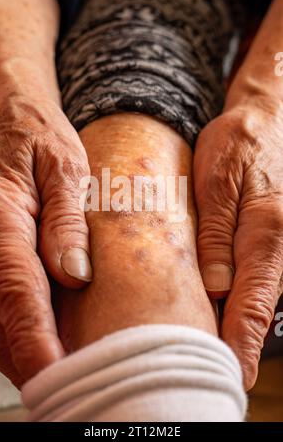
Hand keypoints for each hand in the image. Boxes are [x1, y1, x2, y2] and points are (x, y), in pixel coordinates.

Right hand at [0, 92, 90, 386]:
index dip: (36, 340)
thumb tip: (74, 277)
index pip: (20, 292)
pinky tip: (44, 336)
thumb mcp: (64, 166)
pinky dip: (20, 326)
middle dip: (33, 356)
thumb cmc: (37, 136)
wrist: (5, 115)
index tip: (55, 375)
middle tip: (73, 383)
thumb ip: (66, 221)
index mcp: (0, 217)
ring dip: (27, 346)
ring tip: (67, 367)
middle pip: (3, 317)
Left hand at [194, 97, 282, 389]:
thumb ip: (217, 233)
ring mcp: (282, 243)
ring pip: (263, 294)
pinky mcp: (276, 239)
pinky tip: (227, 309)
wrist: (269, 119)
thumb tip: (214, 287)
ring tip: (218, 347)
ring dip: (242, 322)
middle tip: (221, 370)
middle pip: (261, 304)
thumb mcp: (218, 180)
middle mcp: (281, 244)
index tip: (236, 371)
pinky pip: (262, 277)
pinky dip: (245, 299)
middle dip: (242, 340)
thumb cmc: (240, 143)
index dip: (244, 339)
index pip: (255, 298)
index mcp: (268, 230)